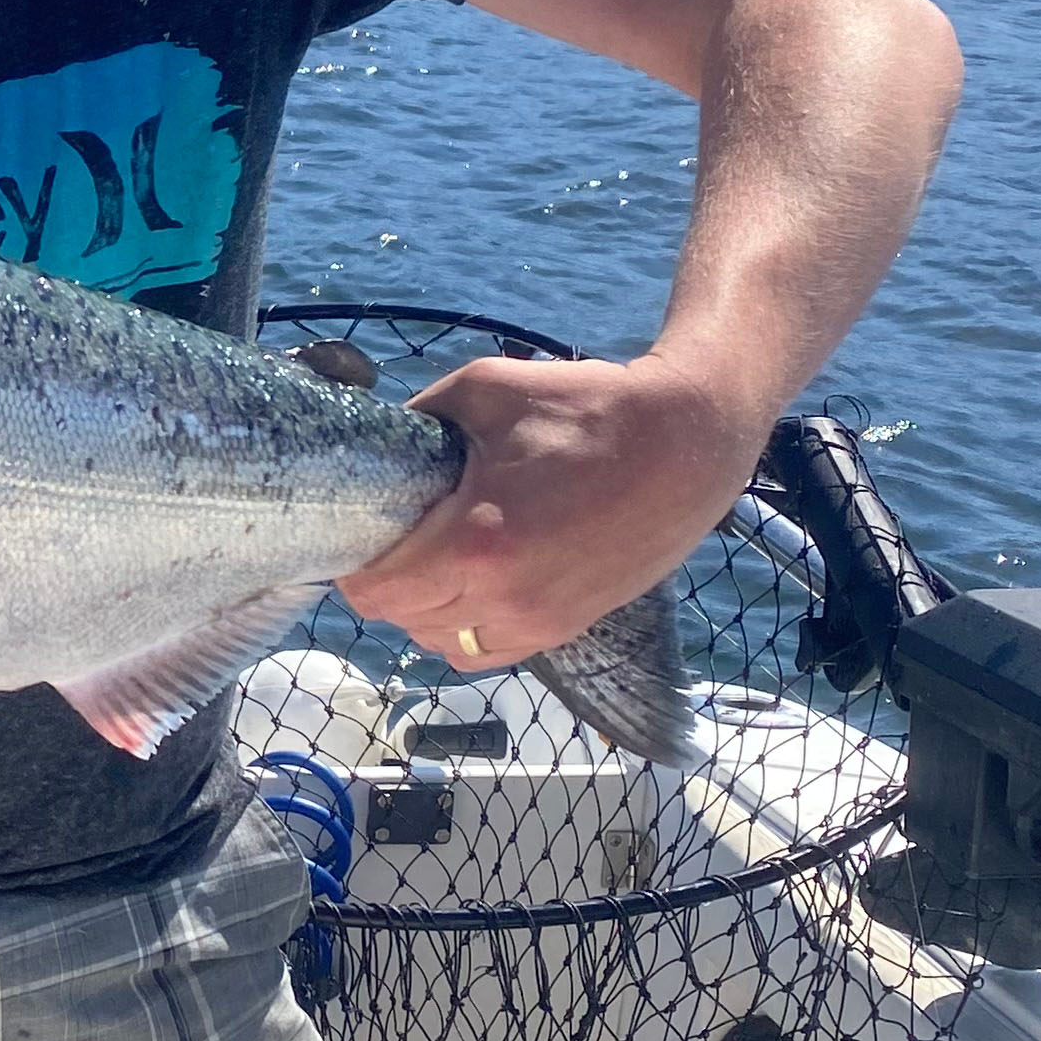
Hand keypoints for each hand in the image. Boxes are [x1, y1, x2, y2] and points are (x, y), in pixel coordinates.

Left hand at [339, 354, 770, 665]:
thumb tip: (378, 438)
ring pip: (443, 644)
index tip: (360, 535)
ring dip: (424, 611)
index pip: (376, 592)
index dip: (353, 568)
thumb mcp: (486, 388)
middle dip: (387, 583)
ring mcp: (540, 620)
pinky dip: (467, 628)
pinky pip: (488, 651)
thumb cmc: (589, 408)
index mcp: (475, 541)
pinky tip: (474, 585)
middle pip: (403, 621)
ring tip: (433, 563)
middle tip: (396, 540)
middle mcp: (504, 596)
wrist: (686, 442)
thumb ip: (419, 417)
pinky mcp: (568, 626)